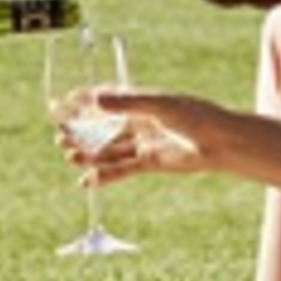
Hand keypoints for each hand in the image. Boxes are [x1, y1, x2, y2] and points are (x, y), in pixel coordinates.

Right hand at [73, 87, 226, 182]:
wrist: (221, 143)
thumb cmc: (194, 115)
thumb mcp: (160, 105)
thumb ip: (128, 103)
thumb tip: (95, 99)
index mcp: (140, 101)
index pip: (105, 99)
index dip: (83, 101)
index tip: (60, 104)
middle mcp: (139, 121)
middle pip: (102, 127)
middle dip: (80, 132)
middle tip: (59, 136)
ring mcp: (143, 142)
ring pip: (108, 150)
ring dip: (88, 154)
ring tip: (68, 156)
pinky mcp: (149, 163)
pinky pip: (121, 170)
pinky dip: (103, 176)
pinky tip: (86, 181)